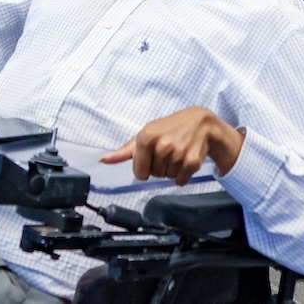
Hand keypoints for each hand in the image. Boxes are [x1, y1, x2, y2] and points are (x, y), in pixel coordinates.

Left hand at [99, 107, 243, 183]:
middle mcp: (162, 145)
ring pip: (168, 178)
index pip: (139, 173)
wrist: (200, 122)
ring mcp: (178, 153)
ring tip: (178, 153)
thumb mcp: (146, 134)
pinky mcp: (192, 162)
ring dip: (172, 170)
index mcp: (146, 138)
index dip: (145, 167)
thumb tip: (103, 161)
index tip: (153, 155)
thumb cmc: (168, 128)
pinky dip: (183, 175)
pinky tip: (186, 159)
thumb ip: (124, 151)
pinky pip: (181, 181)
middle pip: (155, 175)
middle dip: (160, 167)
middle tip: (168, 151)